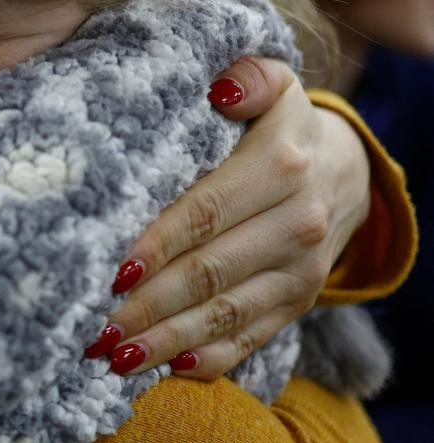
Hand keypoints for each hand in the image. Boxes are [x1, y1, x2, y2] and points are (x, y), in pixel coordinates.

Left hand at [84, 57, 371, 377]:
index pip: (207, 211)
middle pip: (209, 272)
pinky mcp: (296, 302)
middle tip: (95, 325)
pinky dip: (209, 357)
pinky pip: (251, 338)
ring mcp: (299, 271)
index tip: (113, 269)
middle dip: (149, 304)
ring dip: (167, 339)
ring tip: (114, 355)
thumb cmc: (281, 125)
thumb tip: (220, 89)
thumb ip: (247, 76)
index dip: (159, 242)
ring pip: (225, 313)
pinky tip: (166, 367)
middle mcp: (296, 225)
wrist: (348, 171)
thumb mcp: (274, 84)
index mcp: (280, 168)